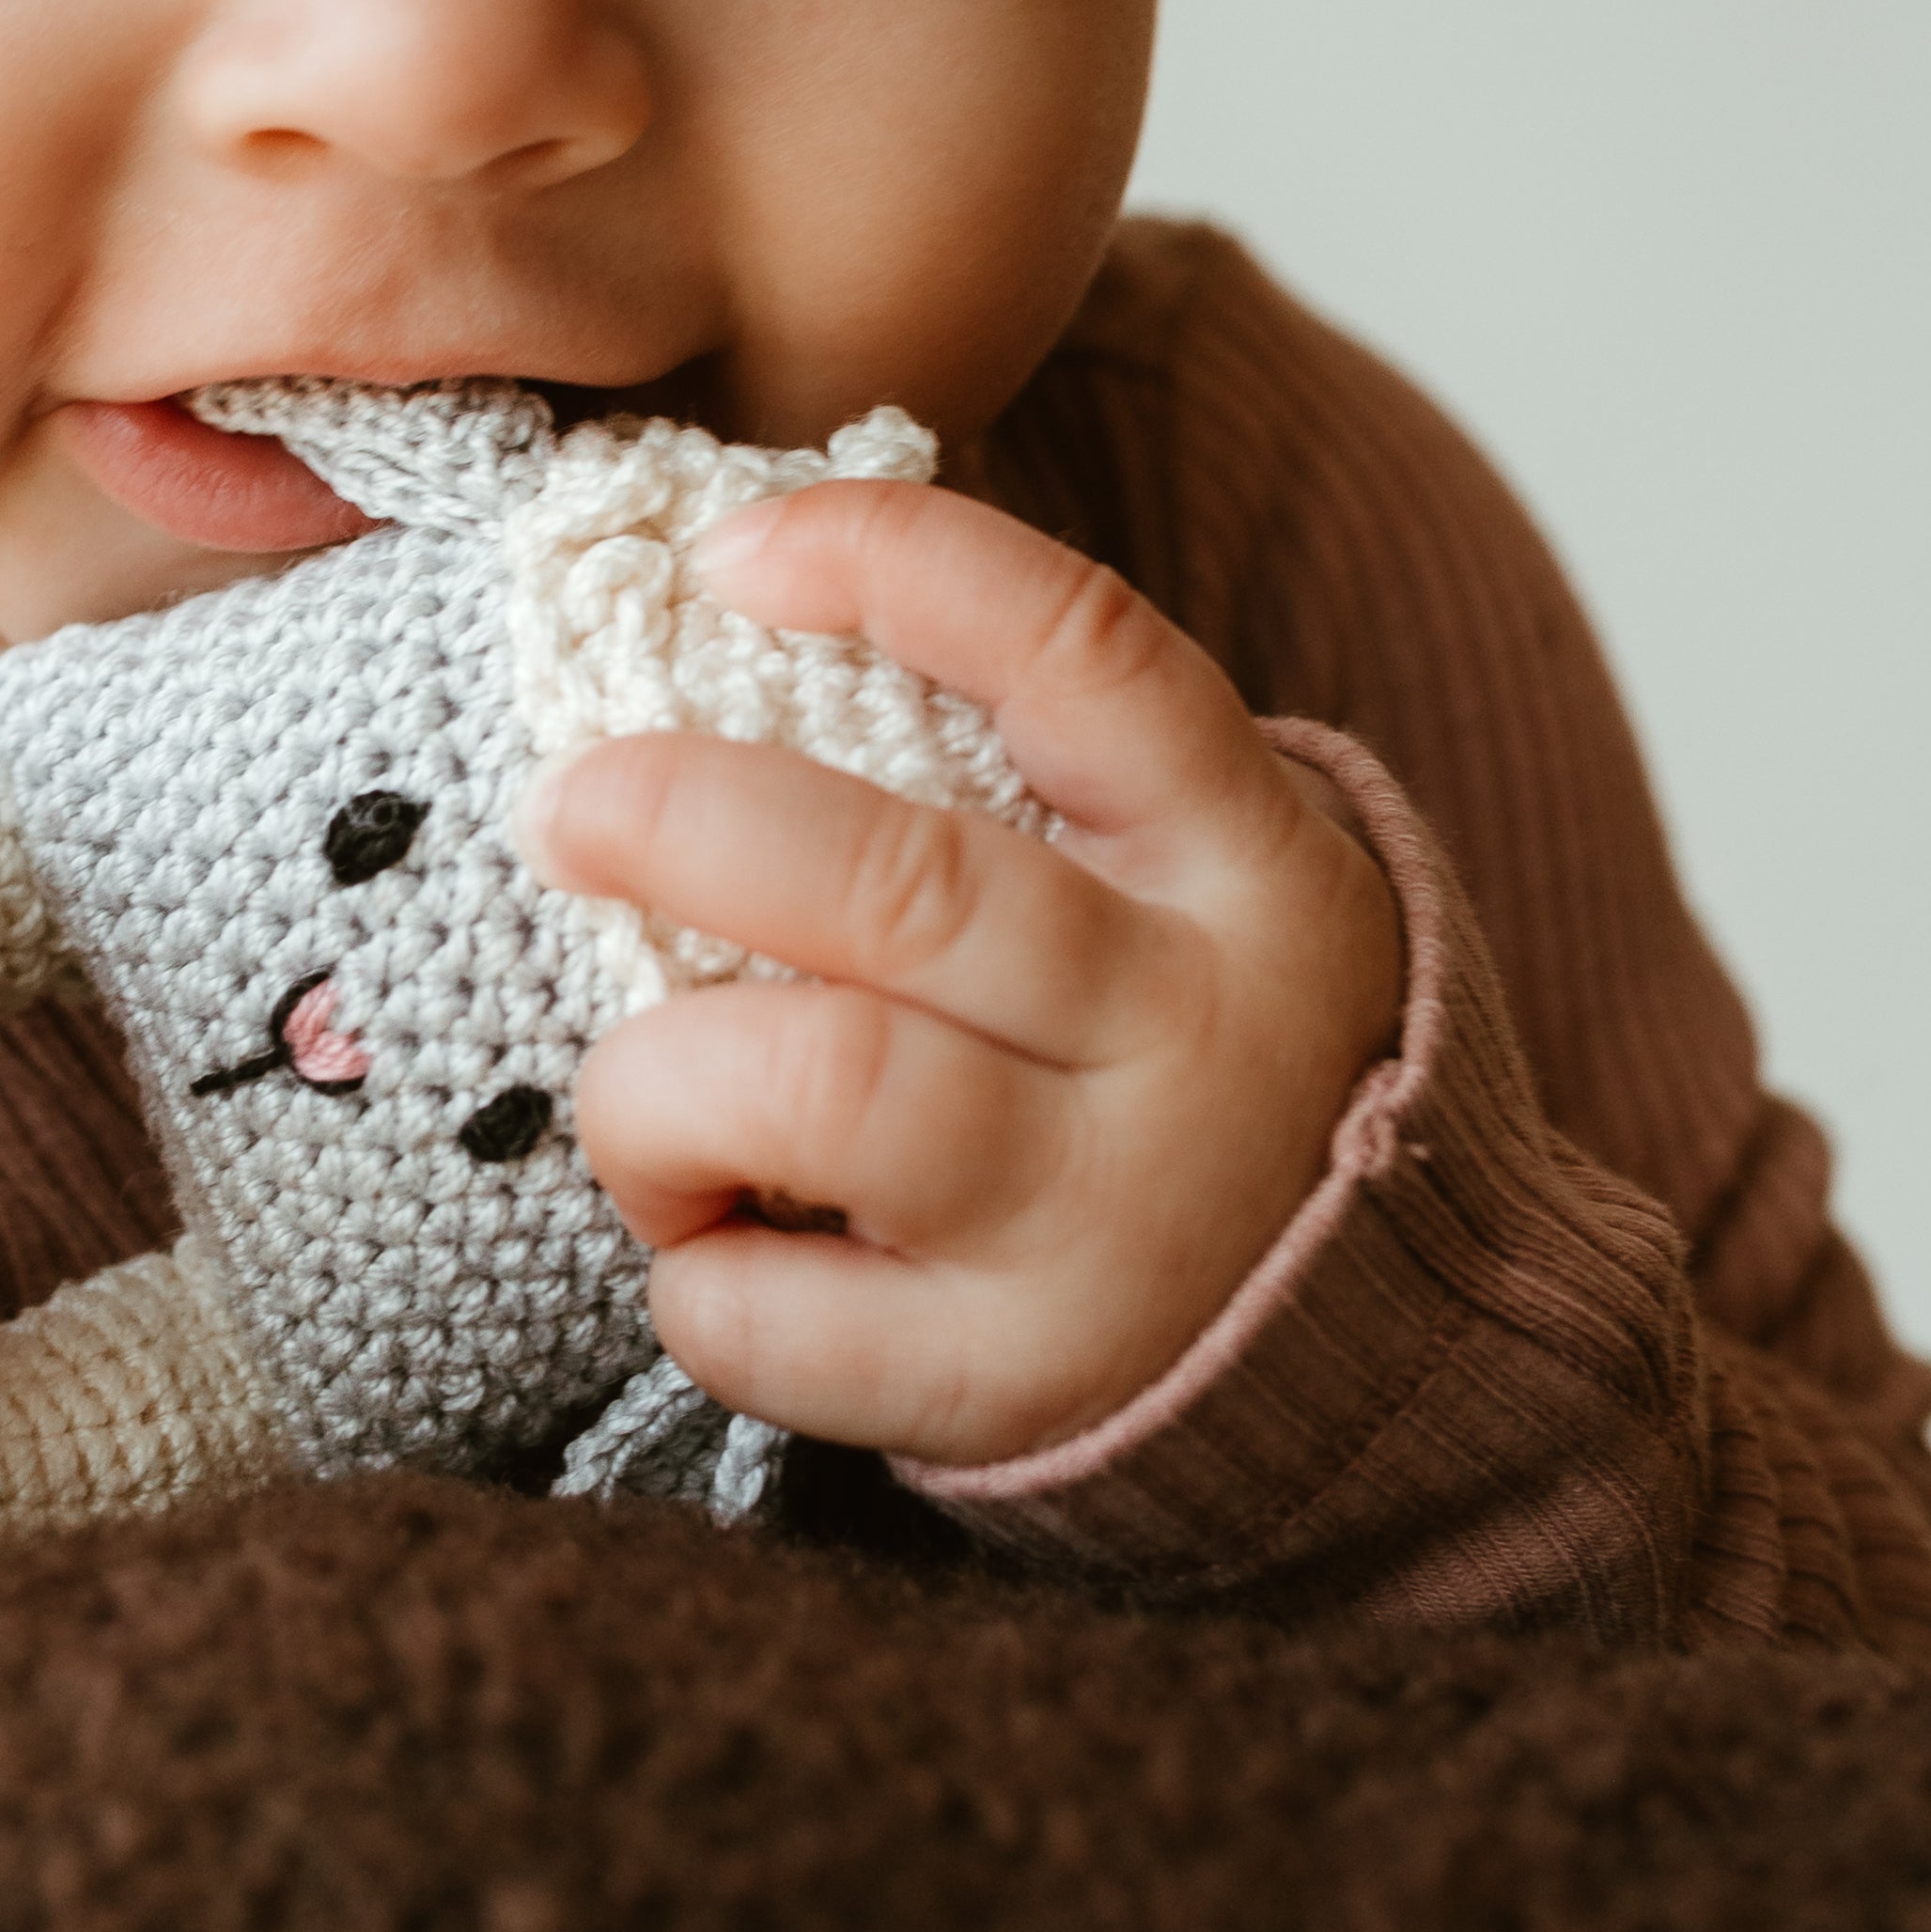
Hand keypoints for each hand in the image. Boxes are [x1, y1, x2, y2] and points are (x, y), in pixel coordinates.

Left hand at [522, 486, 1400, 1469]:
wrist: (1366, 1351)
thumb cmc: (1178, 1053)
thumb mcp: (1180, 877)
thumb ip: (1016, 763)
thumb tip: (731, 592)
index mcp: (1241, 856)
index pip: (1080, 649)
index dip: (892, 564)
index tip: (727, 548)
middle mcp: (1190, 1027)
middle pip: (899, 885)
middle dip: (678, 822)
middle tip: (564, 810)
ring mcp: (1112, 1217)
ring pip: (815, 1086)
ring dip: (653, 1081)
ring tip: (635, 1091)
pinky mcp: (1018, 1383)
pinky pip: (770, 1314)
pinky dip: (689, 1268)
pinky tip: (712, 1241)